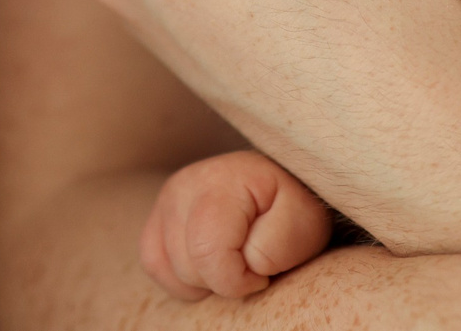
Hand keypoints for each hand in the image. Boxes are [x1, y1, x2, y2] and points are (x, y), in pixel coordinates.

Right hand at [139, 150, 330, 301]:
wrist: (281, 188)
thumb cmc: (294, 208)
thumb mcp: (306, 223)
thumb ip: (280, 242)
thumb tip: (247, 261)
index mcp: (222, 180)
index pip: (207, 250)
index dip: (238, 280)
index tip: (262, 274)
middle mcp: (185, 184)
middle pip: (187, 265)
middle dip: (222, 280)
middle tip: (249, 264)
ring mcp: (166, 199)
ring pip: (167, 267)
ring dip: (202, 279)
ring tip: (231, 261)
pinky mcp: (157, 216)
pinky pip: (153, 263)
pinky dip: (179, 276)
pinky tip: (208, 266)